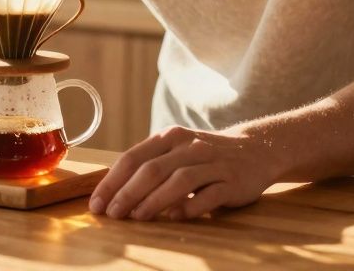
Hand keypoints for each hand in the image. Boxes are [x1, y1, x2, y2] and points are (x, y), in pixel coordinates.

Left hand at [88, 126, 279, 221]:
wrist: (256, 149)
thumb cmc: (205, 156)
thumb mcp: (176, 151)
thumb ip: (150, 166)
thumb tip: (113, 193)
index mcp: (170, 137)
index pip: (133, 157)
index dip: (112, 181)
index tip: (97, 203)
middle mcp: (189, 146)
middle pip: (153, 169)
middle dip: (127, 193)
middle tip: (112, 214)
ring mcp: (213, 163)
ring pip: (179, 181)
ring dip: (154, 200)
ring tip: (136, 217)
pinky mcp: (232, 181)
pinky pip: (209, 195)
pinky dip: (191, 207)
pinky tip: (175, 217)